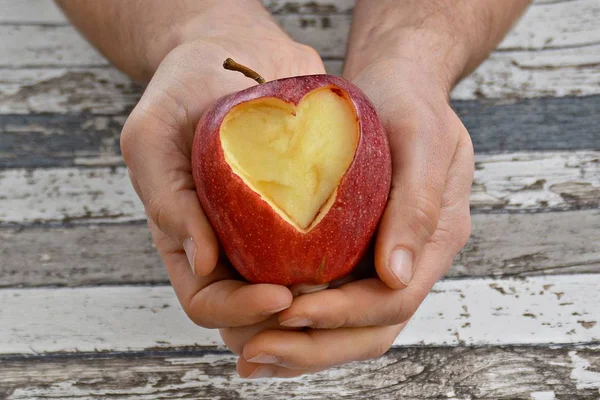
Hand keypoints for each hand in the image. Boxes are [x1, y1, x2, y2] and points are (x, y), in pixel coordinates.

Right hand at [120, 6, 325, 329]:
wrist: (235, 49)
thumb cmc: (183, 89)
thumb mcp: (153, 138)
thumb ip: (166, 200)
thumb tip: (202, 265)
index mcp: (190, 241)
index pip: (208, 303)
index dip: (240, 311)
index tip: (281, 297)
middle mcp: (232, 244)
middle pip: (255, 312)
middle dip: (287, 321)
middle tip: (323, 301)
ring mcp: (271, 229)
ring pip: (297, 290)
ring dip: (323, 301)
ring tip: (351, 286)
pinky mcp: (307, 207)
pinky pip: (329, 246)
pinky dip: (345, 259)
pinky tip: (370, 250)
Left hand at [226, 59, 473, 377]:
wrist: (399, 86)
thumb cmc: (410, 105)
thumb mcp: (422, 141)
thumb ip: (417, 206)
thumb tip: (394, 276)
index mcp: (434, 241)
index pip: (391, 302)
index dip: (341, 316)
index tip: (289, 313)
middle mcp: (410, 263)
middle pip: (368, 332)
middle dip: (312, 349)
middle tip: (254, 355)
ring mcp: (382, 263)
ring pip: (348, 329)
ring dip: (299, 348)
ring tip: (247, 355)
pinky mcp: (356, 254)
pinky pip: (330, 302)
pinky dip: (296, 324)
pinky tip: (256, 326)